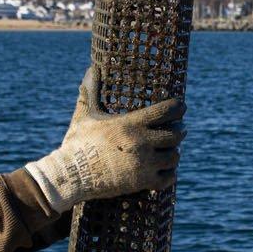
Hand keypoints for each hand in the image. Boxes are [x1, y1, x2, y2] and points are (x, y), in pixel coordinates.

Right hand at [25, 67, 185, 212]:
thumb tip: (92, 69)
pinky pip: (168, 179)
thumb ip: (91, 92)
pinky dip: (169, 174)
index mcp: (131, 123)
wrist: (71, 175)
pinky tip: (165, 171)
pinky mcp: (142, 182)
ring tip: (170, 151)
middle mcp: (141, 142)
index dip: (178, 107)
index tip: (182, 107)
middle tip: (178, 129)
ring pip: (174, 157)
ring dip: (174, 153)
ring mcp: (143, 163)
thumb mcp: (85, 115)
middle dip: (179, 131)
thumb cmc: (77, 143)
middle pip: (175, 134)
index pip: (166, 110)